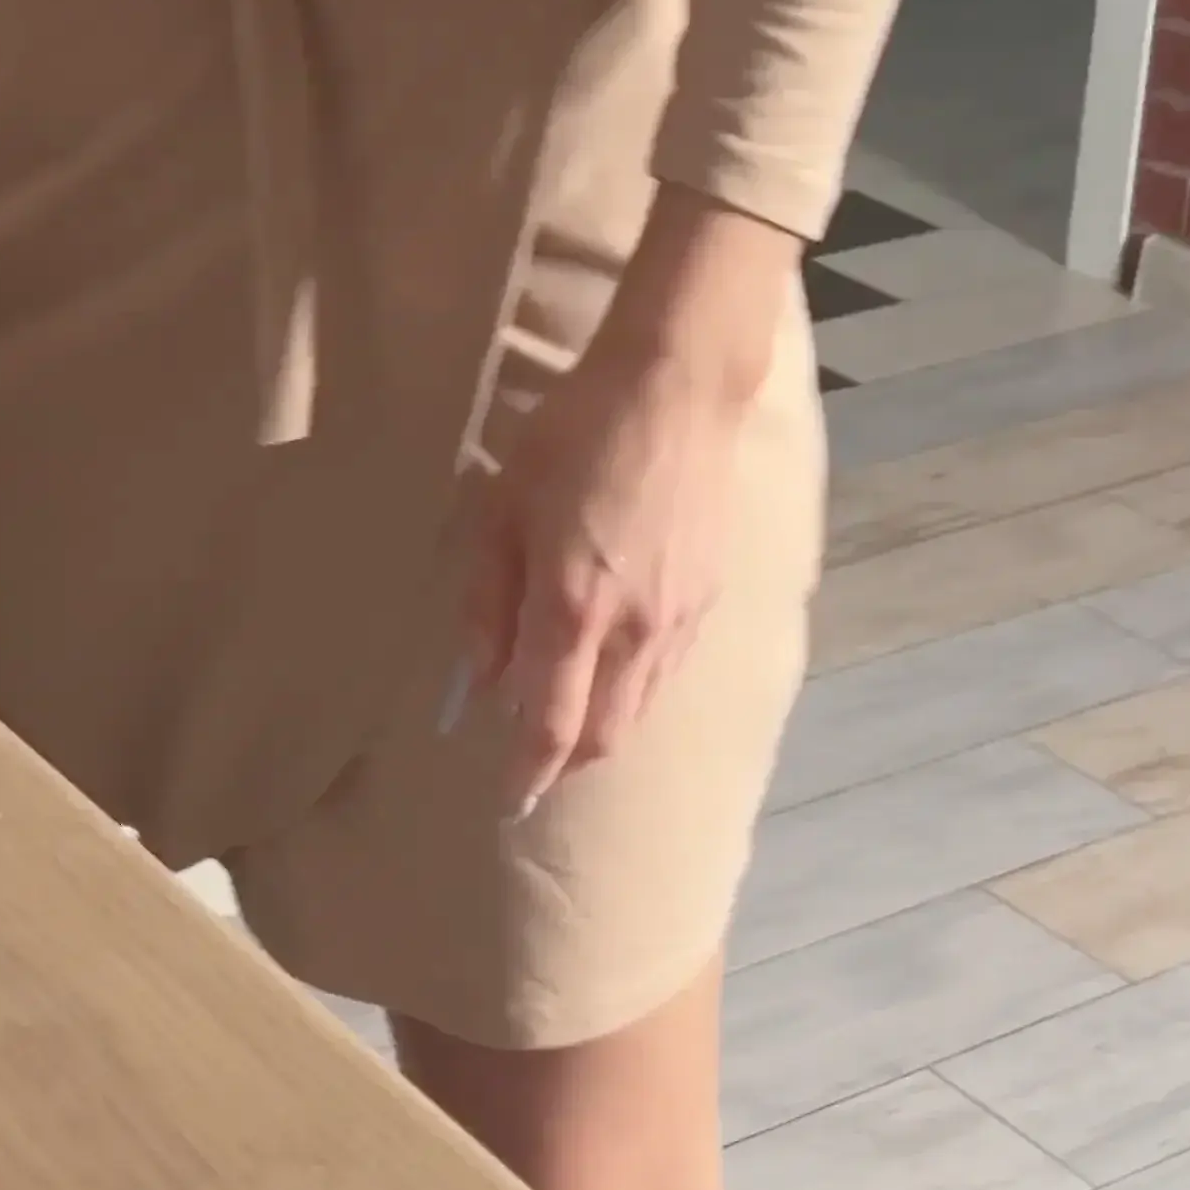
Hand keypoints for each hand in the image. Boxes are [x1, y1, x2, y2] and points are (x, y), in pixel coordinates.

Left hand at [465, 192, 796, 815]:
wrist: (674, 388)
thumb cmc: (573, 434)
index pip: (549, 724)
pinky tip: (610, 662)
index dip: (527, 773)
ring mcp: (679, 617)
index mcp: (573, 607)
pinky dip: (632, 687)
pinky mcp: (708, 597)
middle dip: (565, 762)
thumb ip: (487, 599)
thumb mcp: (502, 507)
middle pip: (602, 735)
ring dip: (599, 727)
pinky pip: (664, 669)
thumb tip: (481, 675)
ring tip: (566, 715)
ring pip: (638, 707)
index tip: (507, 801)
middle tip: (530, 763)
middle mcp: (633, 628)